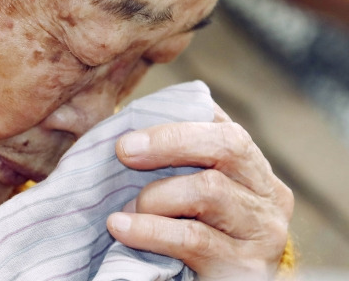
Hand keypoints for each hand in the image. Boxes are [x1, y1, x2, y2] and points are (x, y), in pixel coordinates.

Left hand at [106, 103, 293, 279]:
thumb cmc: (194, 234)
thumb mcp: (189, 194)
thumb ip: (175, 163)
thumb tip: (129, 133)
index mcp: (252, 166)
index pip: (223, 126)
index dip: (178, 123)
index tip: (132, 133)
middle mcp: (269, 193)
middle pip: (228, 146)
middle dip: (169, 143)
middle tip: (124, 151)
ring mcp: (264, 230)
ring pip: (208, 190)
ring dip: (155, 197)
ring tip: (127, 209)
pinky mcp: (248, 267)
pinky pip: (193, 238)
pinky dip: (150, 230)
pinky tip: (122, 227)